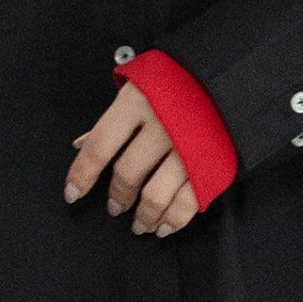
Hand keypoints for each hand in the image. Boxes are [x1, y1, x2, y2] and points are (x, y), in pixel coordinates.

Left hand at [66, 80, 201, 237]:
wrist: (230, 74)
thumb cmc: (178, 78)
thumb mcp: (140, 86)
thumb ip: (112, 118)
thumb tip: (80, 145)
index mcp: (138, 101)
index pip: (100, 146)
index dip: (82, 174)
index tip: (72, 193)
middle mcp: (162, 125)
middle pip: (128, 173)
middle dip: (118, 196)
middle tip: (114, 207)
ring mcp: (188, 146)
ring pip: (156, 195)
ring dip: (143, 216)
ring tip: (139, 224)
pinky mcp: (212, 162)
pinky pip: (188, 201)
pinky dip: (174, 219)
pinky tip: (164, 226)